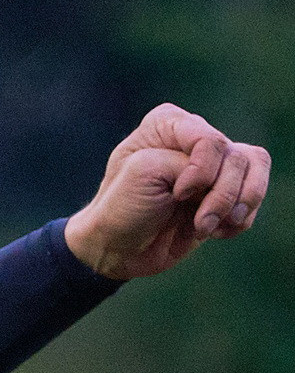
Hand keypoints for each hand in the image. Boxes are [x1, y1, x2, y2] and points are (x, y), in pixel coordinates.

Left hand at [65, 104, 269, 279]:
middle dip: (221, 196)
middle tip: (199, 223)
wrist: (118, 249)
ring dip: (235, 208)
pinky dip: (239, 219)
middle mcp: (194, 137)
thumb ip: (187, 161)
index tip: (178, 194)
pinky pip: (253, 196)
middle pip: (237, 158)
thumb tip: (227, 176)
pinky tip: (213, 231)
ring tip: (206, 228)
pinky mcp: (224, 191)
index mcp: (167, 123)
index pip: (210, 139)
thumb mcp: (143, 173)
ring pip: (254, 172)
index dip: (202, 171)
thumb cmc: (121, 209)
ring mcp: (212, 165)